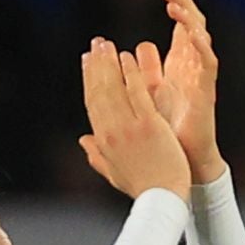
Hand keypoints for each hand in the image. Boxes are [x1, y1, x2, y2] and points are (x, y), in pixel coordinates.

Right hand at [72, 30, 186, 200]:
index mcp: (103, 140)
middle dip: (96, 65)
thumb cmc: (142, 189)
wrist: (161, 201)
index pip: (92, 102)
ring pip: (114, 88)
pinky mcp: (149, 125)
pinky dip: (131, 73)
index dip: (88, 79)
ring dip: (108, 63)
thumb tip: (83, 141)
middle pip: (99, 90)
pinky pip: (137, 93)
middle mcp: (111, 131)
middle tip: (95, 43)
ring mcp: (129, 127)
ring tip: (106, 44)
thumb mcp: (114, 173)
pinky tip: (127, 56)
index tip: (87, 61)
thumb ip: (97, 155)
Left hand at [154, 0, 227, 187]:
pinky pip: (207, 63)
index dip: (179, 4)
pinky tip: (192, 31)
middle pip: (192, 26)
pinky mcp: (206, 92)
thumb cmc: (166, 134)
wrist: (182, 164)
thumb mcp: (146, 98)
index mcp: (179, 67)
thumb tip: (122, 61)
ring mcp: (200, 79)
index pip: (181, 27)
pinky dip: (201, 46)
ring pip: (200, 39)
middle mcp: (192, 68)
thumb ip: (140, 76)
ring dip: (189, 18)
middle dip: (185, 3)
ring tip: (176, 0)